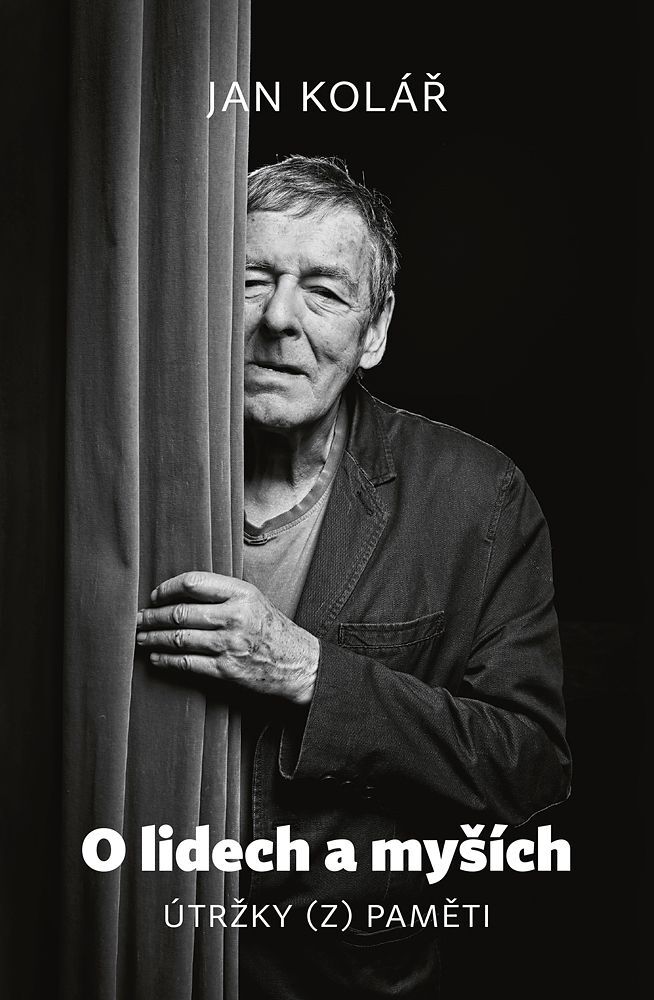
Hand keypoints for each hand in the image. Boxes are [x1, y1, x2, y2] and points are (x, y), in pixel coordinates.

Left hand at [135, 571, 318, 704]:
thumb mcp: (254, 600)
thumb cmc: (273, 630)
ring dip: (153, 638)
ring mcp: (229, 645)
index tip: (155, 596)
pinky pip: (186, 663)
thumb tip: (181, 592)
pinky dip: (166, 660)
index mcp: (241, 593)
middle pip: (180, 613)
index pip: (194, 583)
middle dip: (152, 617)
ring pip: (179, 639)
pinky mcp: (226, 670)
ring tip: (140, 638)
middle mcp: (235, 617)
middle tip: (137, 619)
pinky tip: (156, 658)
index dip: (167, 589)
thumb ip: (223, 593)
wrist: (299, 664)